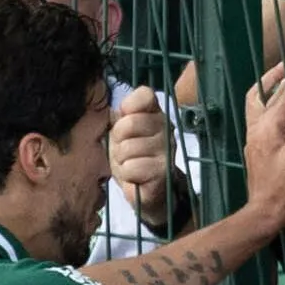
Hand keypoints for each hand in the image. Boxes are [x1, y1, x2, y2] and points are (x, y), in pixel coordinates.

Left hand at [109, 86, 172, 226]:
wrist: (145, 189)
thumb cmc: (131, 157)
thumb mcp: (120, 133)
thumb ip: (118, 117)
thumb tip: (116, 112)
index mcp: (155, 113)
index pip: (144, 95)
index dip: (128, 107)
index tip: (124, 122)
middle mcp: (166, 128)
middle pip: (129, 123)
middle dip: (118, 141)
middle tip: (125, 151)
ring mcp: (167, 149)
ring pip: (128, 148)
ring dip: (121, 161)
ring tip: (130, 164)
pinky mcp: (164, 171)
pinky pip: (132, 167)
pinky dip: (127, 175)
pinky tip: (136, 177)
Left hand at [242, 59, 284, 231]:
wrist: (266, 213)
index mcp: (270, 130)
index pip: (284, 98)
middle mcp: (256, 130)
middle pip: (259, 96)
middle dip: (273, 79)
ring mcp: (253, 139)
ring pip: (254, 106)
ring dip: (266, 91)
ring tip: (279, 82)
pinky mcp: (254, 148)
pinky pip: (257, 117)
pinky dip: (265, 104)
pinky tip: (277, 108)